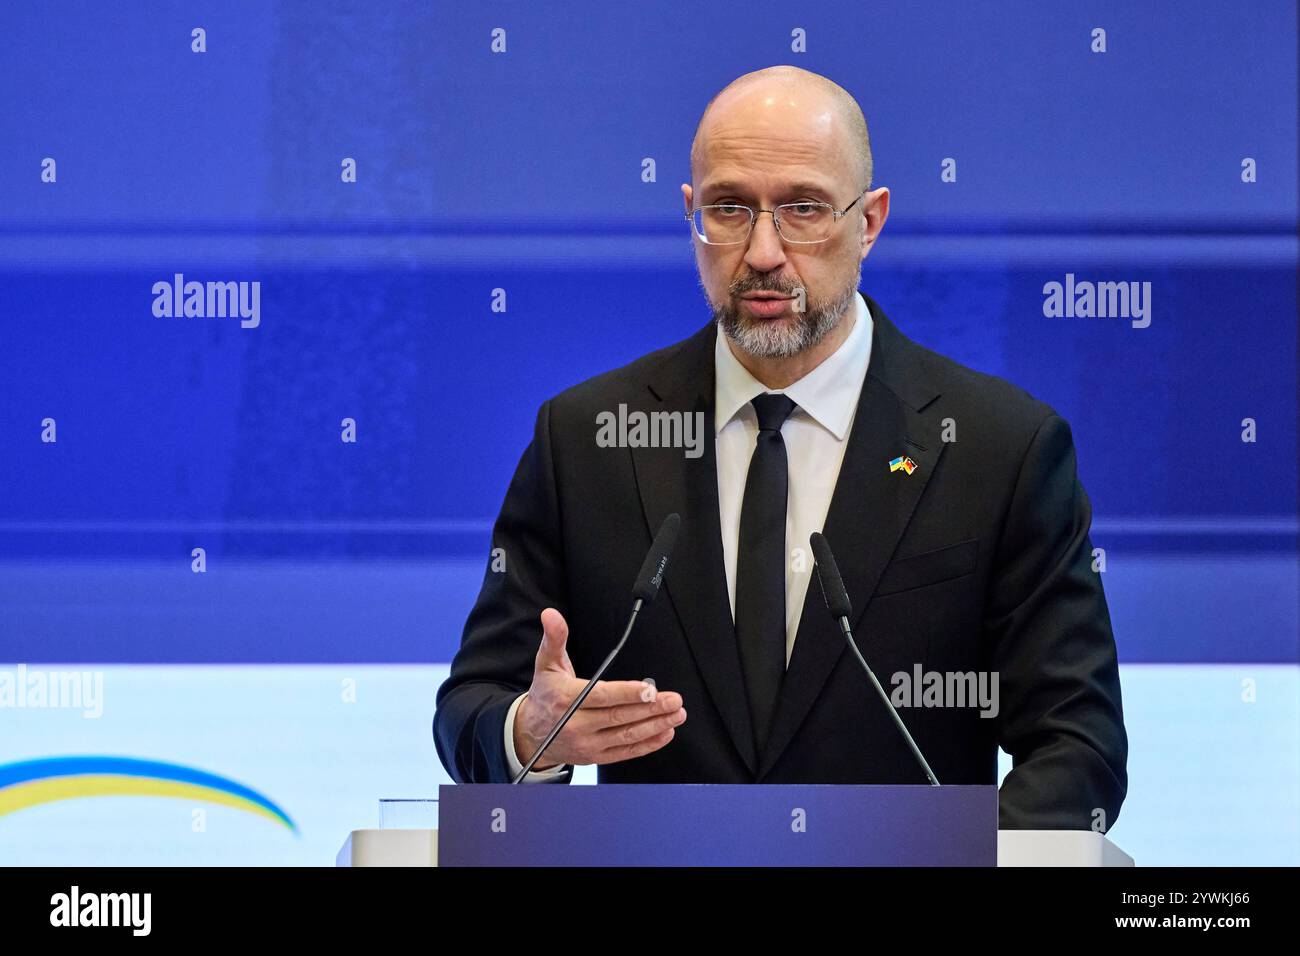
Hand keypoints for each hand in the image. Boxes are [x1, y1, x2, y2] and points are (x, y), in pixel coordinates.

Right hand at [513, 607, 686, 770]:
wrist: (531, 734)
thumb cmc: (546, 695)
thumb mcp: (546, 663)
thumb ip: (554, 638)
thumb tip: (551, 615)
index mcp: (567, 699)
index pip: (602, 696)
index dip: (628, 693)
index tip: (650, 689)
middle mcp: (577, 725)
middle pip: (619, 717)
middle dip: (651, 708)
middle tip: (673, 700)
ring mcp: (588, 744)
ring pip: (626, 735)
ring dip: (655, 725)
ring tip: (676, 714)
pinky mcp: (596, 757)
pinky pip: (625, 752)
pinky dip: (648, 744)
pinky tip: (665, 733)